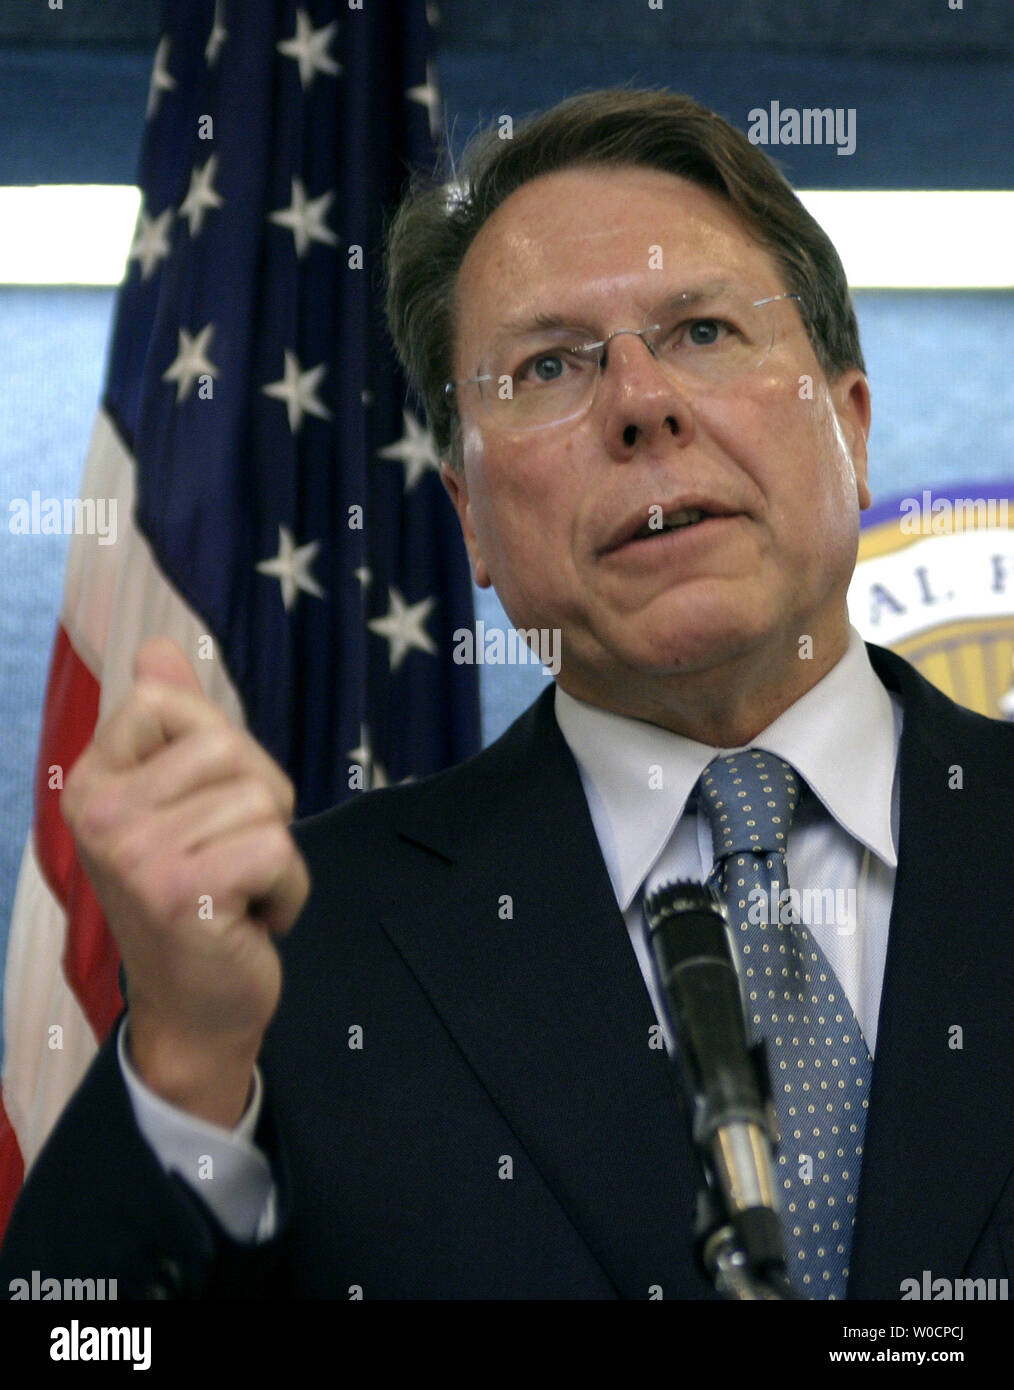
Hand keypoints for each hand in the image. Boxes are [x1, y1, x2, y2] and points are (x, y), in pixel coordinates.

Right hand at [61, 637, 309, 1125]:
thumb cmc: (196, 895)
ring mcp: (134, 854)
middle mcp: (99, 813)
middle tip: (230, 855)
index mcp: (92, 781)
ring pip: (262, 799)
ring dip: (276, 851)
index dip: (216, 741)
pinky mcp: (181, 893)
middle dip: (260, 799)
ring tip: (239, 888)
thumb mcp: (178, 802)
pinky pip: (278, 848)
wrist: (195, 1009)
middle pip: (228, 745)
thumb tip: (157, 647)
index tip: (206, 801)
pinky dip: (289, 888)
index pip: (161, 697)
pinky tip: (254, 919)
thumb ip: (172, 724)